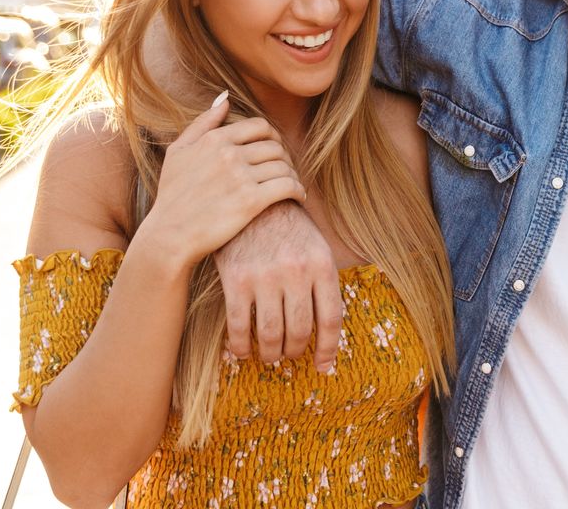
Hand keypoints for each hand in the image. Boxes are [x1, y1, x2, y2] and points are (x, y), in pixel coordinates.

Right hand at [146, 94, 305, 266]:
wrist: (169, 236)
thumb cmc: (172, 195)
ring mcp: (240, 177)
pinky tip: (298, 197)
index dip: (273, 136)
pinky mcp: (251, 201)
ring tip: (291, 184)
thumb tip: (225, 98)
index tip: (274, 149)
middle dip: (284, 157)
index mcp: (214, 140)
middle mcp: (229, 154)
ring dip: (292, 175)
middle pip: (275, 146)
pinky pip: (287, 186)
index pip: (260, 126)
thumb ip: (203, 122)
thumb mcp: (178, 152)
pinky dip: (298, 190)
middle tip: (284, 169)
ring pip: (283, 166)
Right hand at [214, 201, 343, 369]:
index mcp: (321, 264)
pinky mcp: (236, 279)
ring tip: (270, 355)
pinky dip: (241, 345)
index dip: (328, 348)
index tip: (323, 366)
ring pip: (270, 334)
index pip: (330, 318)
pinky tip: (242, 350)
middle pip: (299, 331)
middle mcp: (296, 272)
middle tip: (290, 354)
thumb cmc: (288, 227)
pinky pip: (239, 326)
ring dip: (270, 353)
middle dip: (295, 351)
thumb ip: (322, 281)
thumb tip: (327, 327)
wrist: (251, 200)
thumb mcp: (316, 245)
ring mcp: (265, 276)